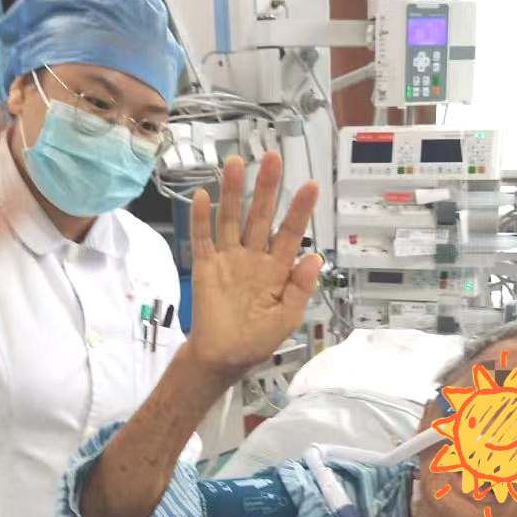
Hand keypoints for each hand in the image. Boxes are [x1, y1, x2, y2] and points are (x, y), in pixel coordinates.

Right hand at [187, 151, 322, 379]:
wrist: (223, 358)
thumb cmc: (257, 340)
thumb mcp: (287, 318)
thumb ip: (300, 288)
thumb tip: (315, 258)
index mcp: (277, 269)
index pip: (290, 233)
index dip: (299, 210)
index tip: (310, 186)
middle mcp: (253, 257)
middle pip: (260, 216)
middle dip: (267, 188)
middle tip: (272, 158)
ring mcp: (228, 259)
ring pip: (231, 218)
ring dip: (233, 192)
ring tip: (235, 164)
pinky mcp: (205, 266)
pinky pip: (203, 239)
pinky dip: (201, 219)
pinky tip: (202, 197)